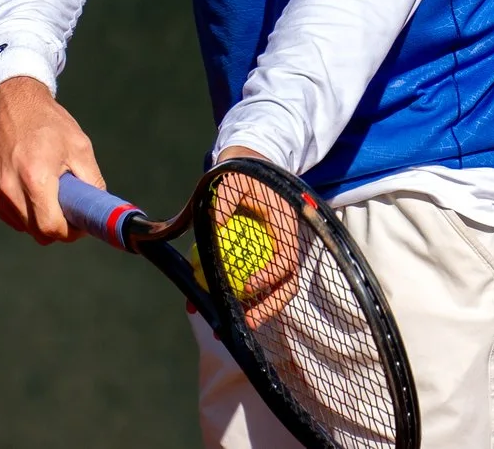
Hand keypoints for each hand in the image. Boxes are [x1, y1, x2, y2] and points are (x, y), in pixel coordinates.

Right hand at [0, 76, 104, 244]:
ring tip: (47, 190)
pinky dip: (23, 210)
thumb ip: (92, 181)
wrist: (9, 102)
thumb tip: (98, 210)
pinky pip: (9, 215)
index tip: (79, 223)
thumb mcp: (79, 146)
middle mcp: (9, 188)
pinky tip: (29, 186)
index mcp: (35, 177)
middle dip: (56, 227)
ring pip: (23, 226)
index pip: (51, 228)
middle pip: (37, 232)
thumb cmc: (48, 122)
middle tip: (68, 209)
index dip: (70, 232)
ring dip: (38, 218)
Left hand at [211, 146, 302, 322]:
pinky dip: (232, 294)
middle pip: (285, 285)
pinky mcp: (259, 259)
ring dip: (254, 309)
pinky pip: (249, 281)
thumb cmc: (242, 175)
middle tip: (245, 322)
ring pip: (271, 290)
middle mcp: (283, 246)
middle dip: (269, 307)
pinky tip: (207, 305)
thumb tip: (216, 223)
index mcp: (285, 228)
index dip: (271, 277)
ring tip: (227, 324)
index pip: (286, 260)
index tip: (249, 286)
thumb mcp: (233, 179)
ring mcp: (273, 255)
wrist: (246, 170)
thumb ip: (225, 198)